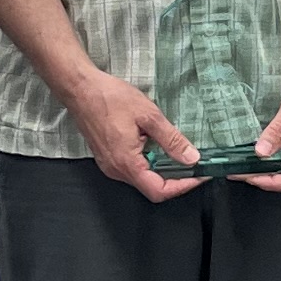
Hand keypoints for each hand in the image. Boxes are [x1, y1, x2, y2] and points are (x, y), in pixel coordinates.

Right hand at [59, 60, 191, 201]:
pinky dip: (150, 164)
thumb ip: (172, 140)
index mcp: (127, 163)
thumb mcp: (149, 116)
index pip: (159, 191)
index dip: (183, 186)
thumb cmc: (110, 98)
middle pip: (152, 188)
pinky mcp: (107, 158)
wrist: (80, 89)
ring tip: (180, 155)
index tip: (199, 175)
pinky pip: (133, 169)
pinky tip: (158, 148)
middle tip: (195, 164)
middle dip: (176, 179)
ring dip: (162, 170)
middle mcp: (116, 170)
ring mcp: (110, 166)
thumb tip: (192, 158)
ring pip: (143, 179)